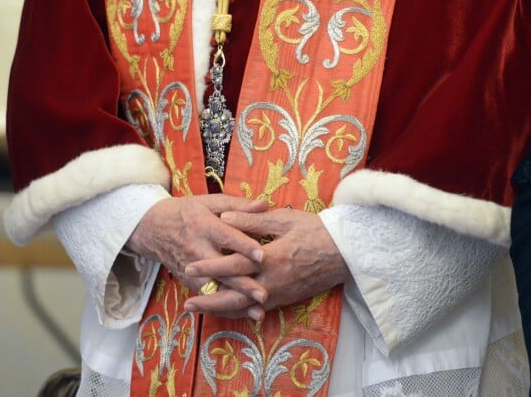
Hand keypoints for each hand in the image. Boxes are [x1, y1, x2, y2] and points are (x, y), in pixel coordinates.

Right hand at [126, 194, 268, 312]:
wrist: (154, 228)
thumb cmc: (189, 212)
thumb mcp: (210, 202)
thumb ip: (238, 205)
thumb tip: (264, 204)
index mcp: (205, 226)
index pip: (226, 237)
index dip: (244, 246)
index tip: (262, 256)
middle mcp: (197, 249)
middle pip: (222, 269)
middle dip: (243, 284)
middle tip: (264, 294)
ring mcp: (191, 269)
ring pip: (215, 289)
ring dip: (236, 302)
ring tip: (257, 312)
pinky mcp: (188, 282)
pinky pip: (208, 298)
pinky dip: (225, 308)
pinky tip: (243, 314)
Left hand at [183, 209, 348, 319]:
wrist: (344, 253)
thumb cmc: (315, 230)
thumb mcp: (284, 219)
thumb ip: (252, 222)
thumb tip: (224, 219)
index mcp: (271, 258)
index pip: (234, 265)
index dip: (210, 267)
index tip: (190, 267)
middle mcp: (273, 282)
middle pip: (234, 296)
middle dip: (209, 299)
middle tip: (186, 301)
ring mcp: (279, 295)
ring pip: (243, 308)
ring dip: (219, 309)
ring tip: (198, 309)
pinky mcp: (284, 300)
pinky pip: (256, 310)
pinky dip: (238, 312)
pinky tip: (225, 311)